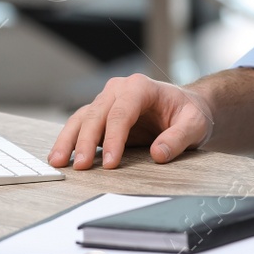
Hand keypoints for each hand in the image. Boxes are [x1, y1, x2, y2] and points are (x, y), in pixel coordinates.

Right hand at [47, 73, 213, 169]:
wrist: (185, 108)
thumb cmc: (189, 113)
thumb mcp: (195, 124)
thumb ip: (179, 138)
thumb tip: (158, 154)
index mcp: (141, 87)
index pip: (121, 112)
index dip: (113, 138)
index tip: (110, 163)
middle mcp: (120, 89)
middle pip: (96, 114)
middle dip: (85, 141)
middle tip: (81, 167)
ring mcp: (108, 100)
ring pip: (82, 117)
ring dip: (69, 139)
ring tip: (58, 161)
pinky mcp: (102, 114)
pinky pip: (81, 125)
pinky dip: (69, 140)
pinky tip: (61, 156)